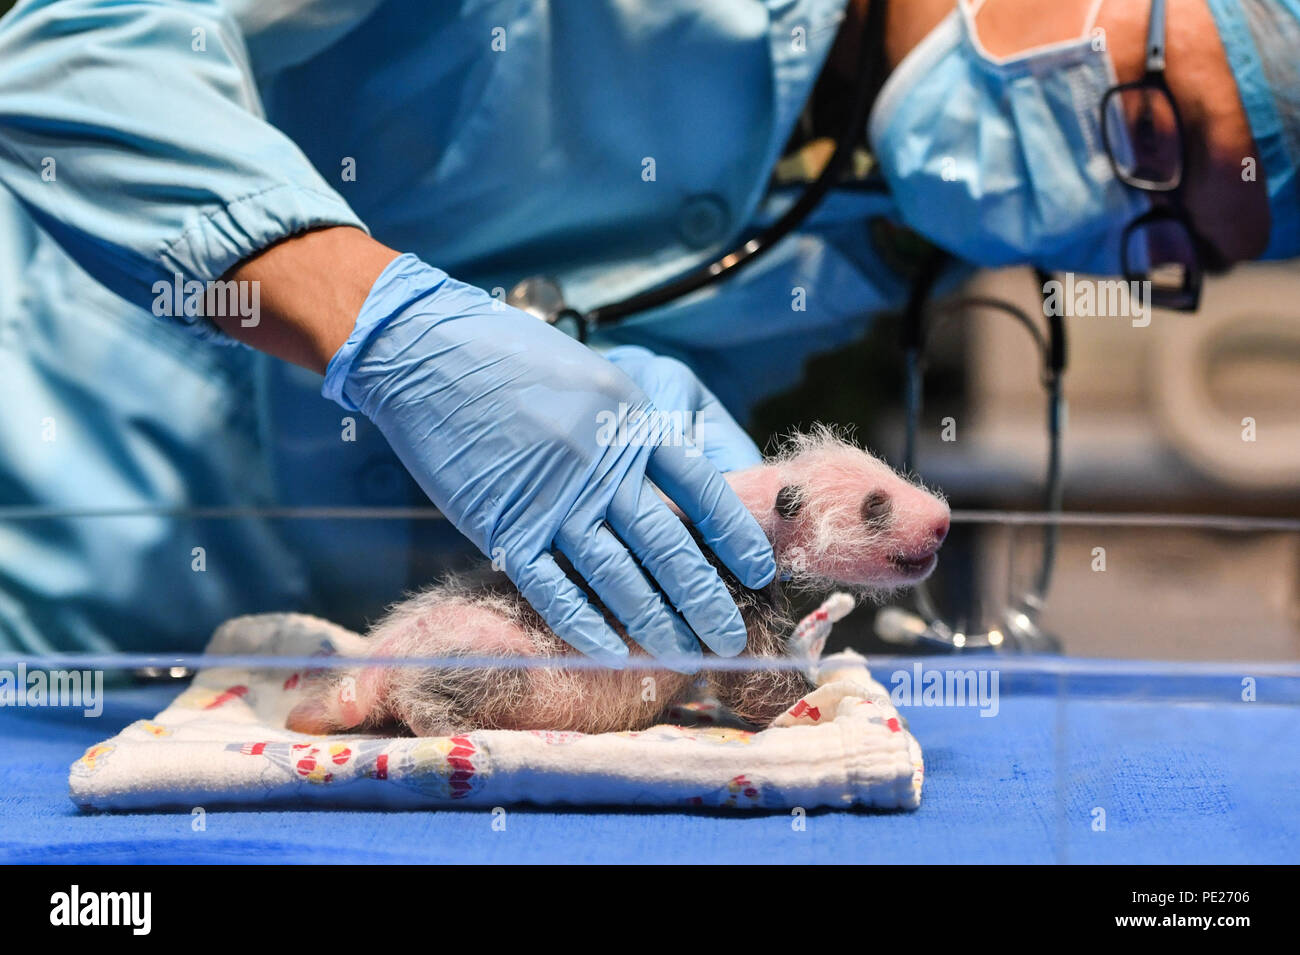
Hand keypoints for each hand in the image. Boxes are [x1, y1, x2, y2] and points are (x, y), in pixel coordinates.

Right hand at [323, 255, 775, 666]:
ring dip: (657, 622)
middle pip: (669, 547)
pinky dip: (586, 625)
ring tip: (687, 654)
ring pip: (620, 577)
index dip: (735, 536)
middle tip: (731, 638)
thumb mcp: (594, 383)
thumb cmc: (511, 359)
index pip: (701, 491)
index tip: (760, 571)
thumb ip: (629, 435)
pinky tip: (613, 653)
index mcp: (631, 425)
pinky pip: (554, 590)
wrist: (430, 354)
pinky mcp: (505, 529)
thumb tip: (664, 488)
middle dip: (706, 598)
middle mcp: (603, 468)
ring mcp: (554, 502)